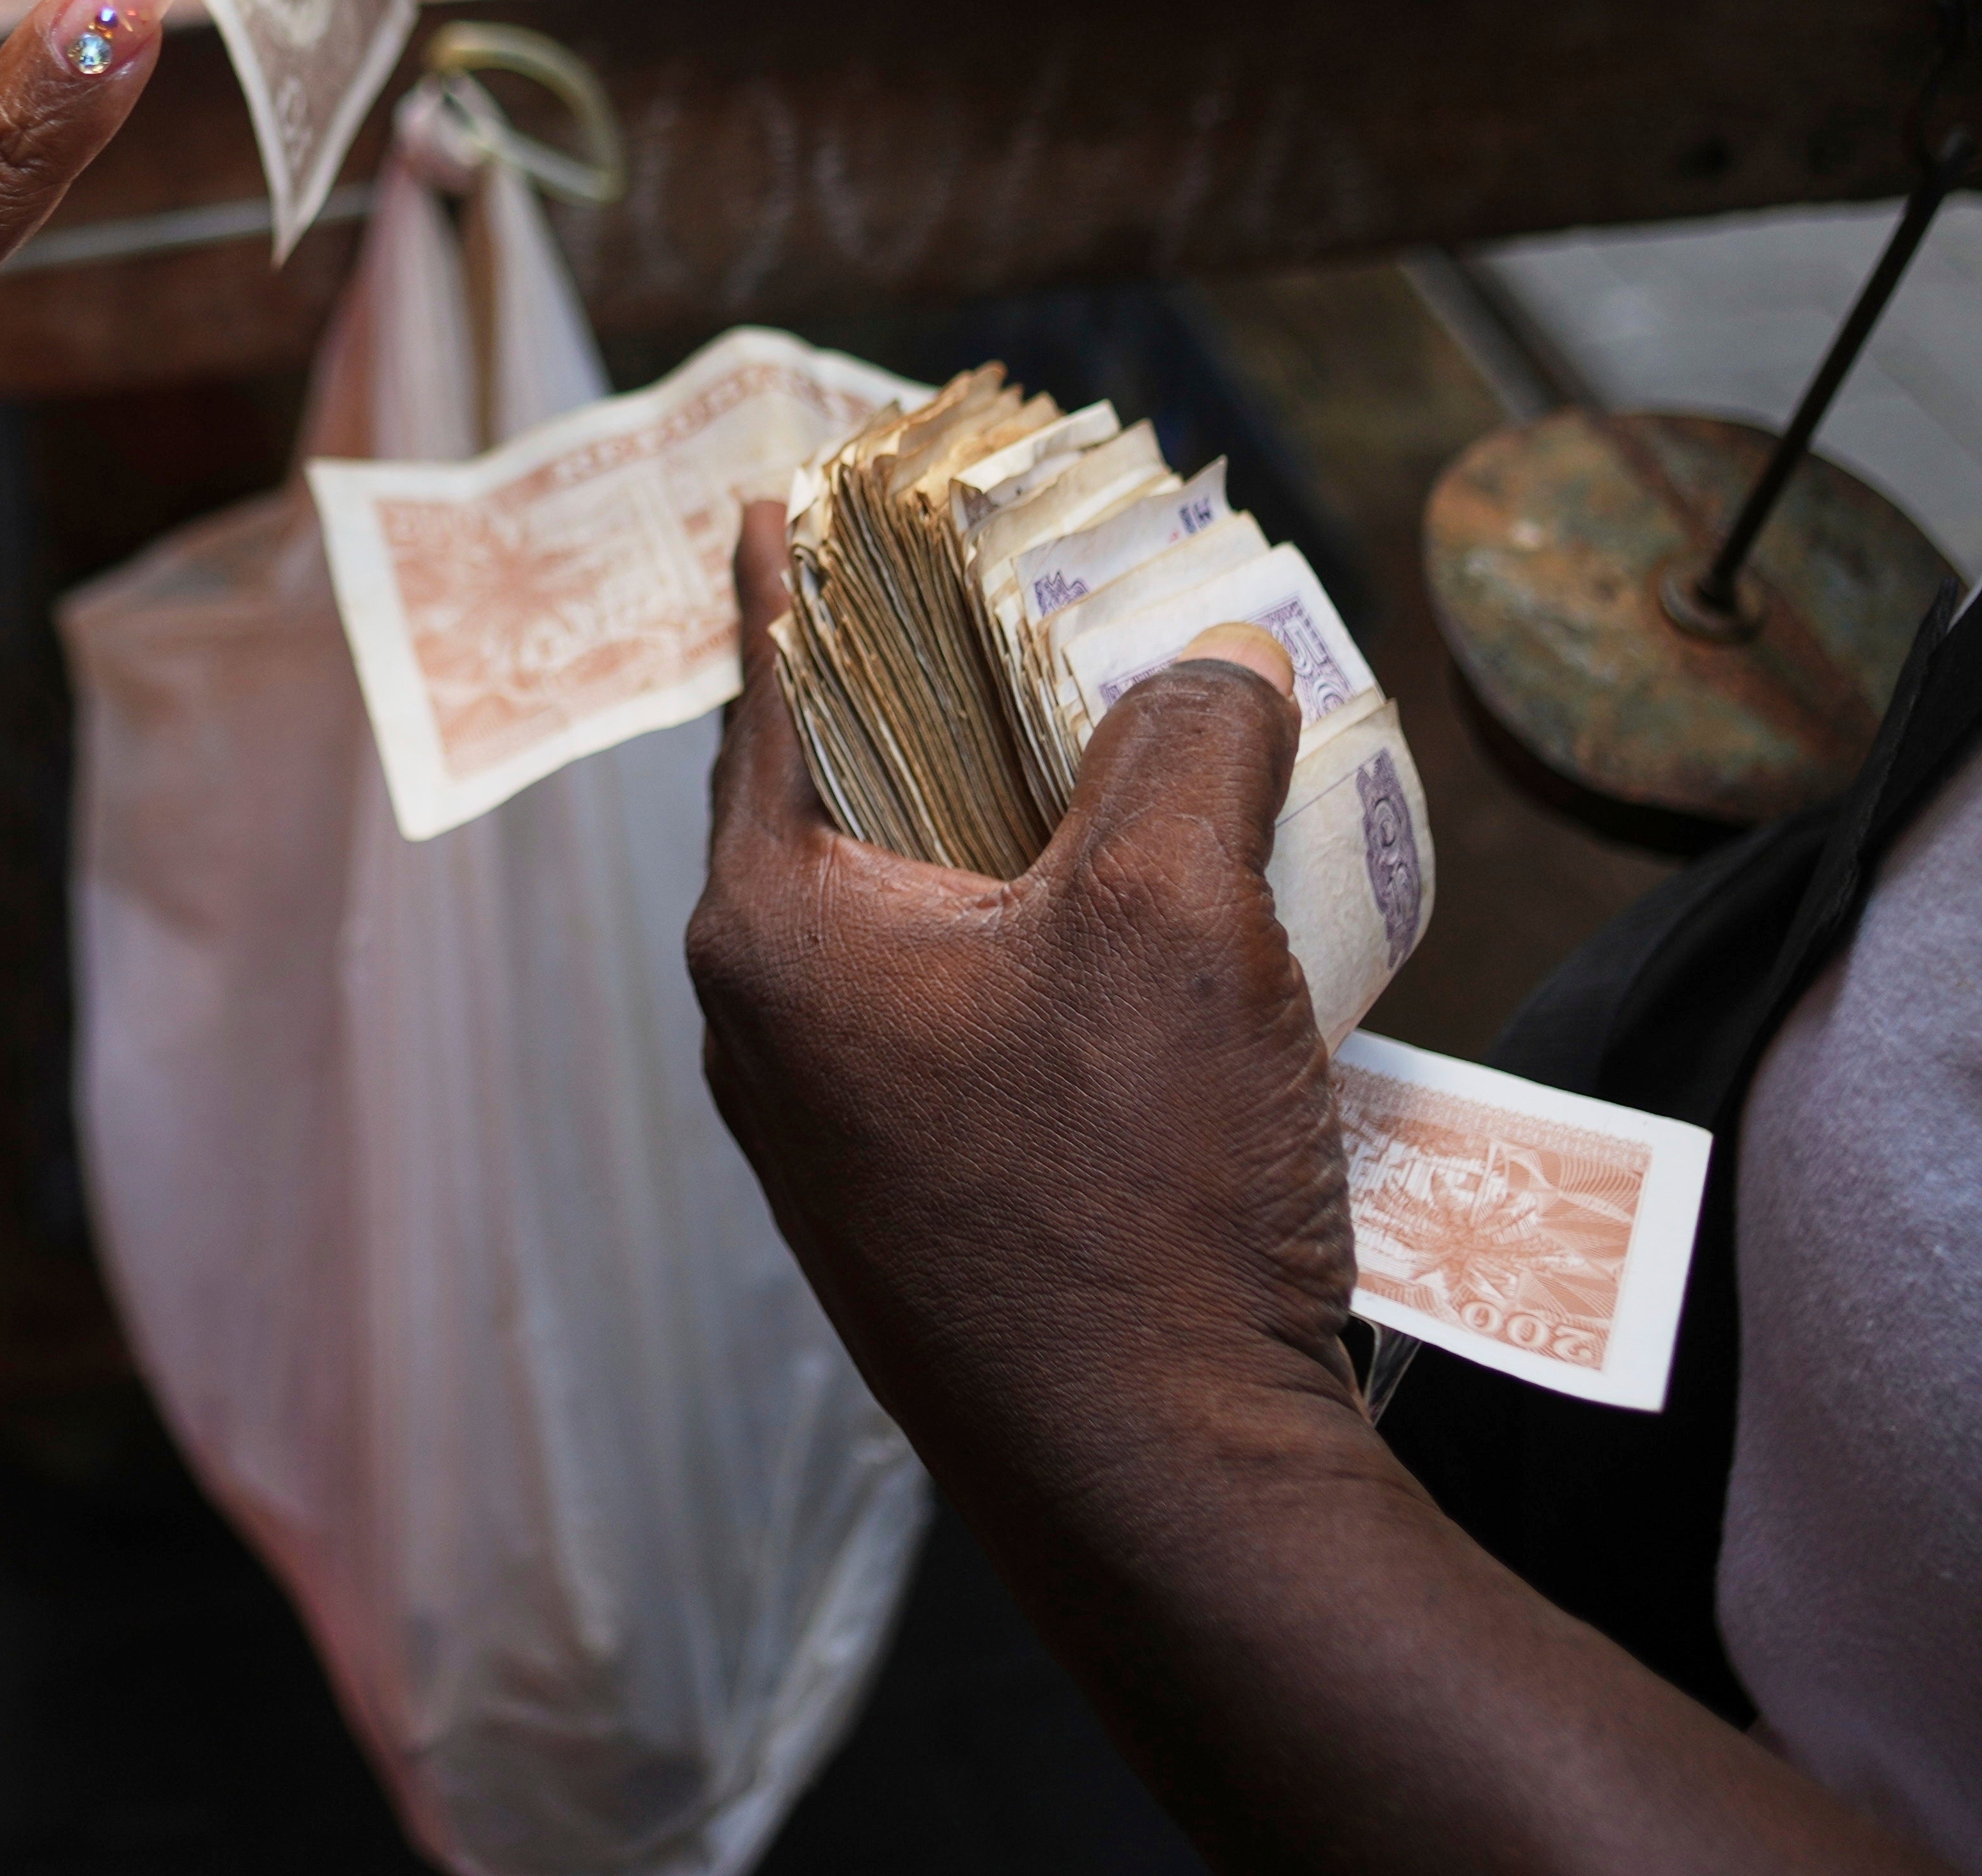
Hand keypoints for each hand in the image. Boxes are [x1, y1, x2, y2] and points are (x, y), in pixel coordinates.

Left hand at [685, 513, 1363, 1515]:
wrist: (1170, 1492)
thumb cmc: (1136, 1194)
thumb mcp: (1173, 911)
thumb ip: (1187, 742)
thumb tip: (1212, 661)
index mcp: (772, 931)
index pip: (774, 691)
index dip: (802, 573)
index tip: (788, 489)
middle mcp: (769, 1024)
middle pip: (849, 795)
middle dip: (937, 698)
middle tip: (1014, 600)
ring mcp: (839, 1125)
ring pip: (917, 909)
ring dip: (1012, 828)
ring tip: (1116, 745)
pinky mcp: (923, 1197)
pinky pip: (963, 1011)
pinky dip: (1037, 940)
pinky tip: (1141, 922)